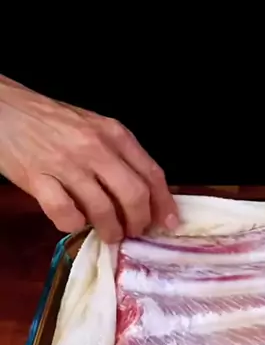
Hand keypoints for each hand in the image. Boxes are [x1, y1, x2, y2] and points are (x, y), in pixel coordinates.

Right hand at [0, 77, 178, 242]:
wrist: (5, 110)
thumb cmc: (51, 122)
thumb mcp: (93, 128)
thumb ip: (119, 156)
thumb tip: (146, 196)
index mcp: (113, 134)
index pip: (151, 173)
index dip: (164, 204)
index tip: (169, 223)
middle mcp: (94, 148)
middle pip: (133, 196)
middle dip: (139, 222)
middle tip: (134, 231)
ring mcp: (66, 164)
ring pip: (103, 211)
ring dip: (110, 231)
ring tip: (108, 234)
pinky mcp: (39, 180)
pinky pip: (66, 215)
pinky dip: (73, 226)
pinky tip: (73, 222)